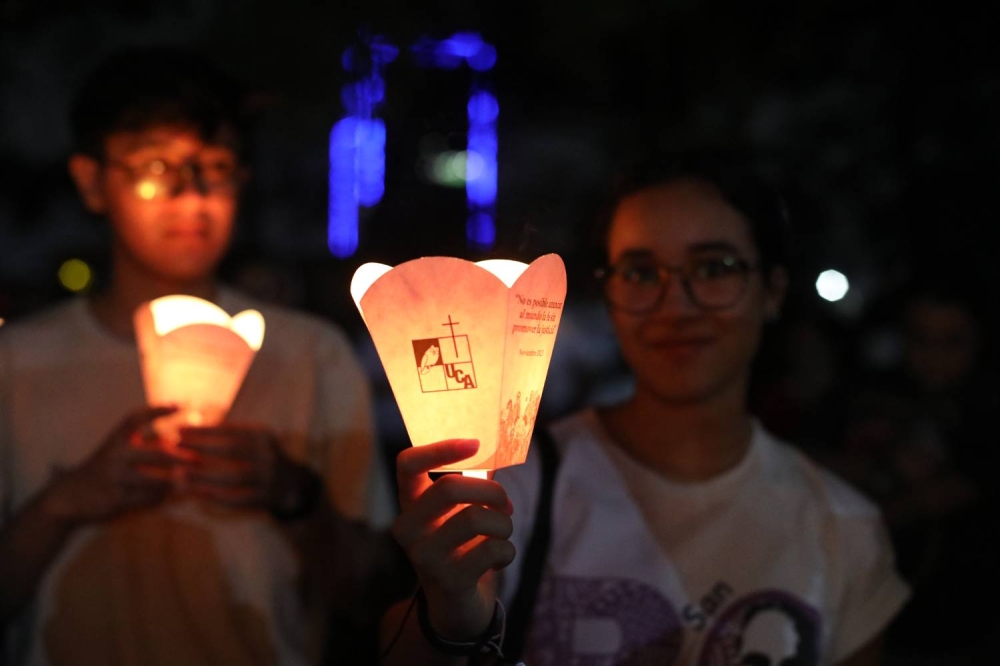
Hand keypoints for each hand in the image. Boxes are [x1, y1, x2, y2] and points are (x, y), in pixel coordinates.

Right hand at [42, 406, 179, 525]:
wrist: (71, 495)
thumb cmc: (105, 467)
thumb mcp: (118, 448)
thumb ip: (144, 440)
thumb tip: (178, 429)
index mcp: (116, 439)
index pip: (136, 419)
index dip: (157, 411)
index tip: (180, 406)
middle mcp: (115, 455)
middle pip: (156, 453)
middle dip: (181, 456)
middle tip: (198, 458)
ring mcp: (114, 477)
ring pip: (153, 479)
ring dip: (173, 481)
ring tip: (188, 479)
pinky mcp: (115, 498)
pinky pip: (145, 499)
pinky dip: (160, 497)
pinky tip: (171, 496)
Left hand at [176, 423, 305, 511]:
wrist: (289, 483)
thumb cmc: (257, 456)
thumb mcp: (250, 438)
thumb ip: (225, 433)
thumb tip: (190, 424)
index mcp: (262, 436)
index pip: (230, 431)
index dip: (203, 431)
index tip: (178, 430)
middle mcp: (267, 455)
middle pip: (230, 451)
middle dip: (200, 448)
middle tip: (173, 448)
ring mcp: (267, 478)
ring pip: (232, 476)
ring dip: (203, 475)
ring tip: (178, 473)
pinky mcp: (263, 498)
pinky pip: (236, 498)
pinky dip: (214, 496)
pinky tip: (195, 493)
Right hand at [392, 439, 515, 640]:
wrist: (455, 606)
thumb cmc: (461, 547)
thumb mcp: (458, 514)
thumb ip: (471, 483)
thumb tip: (496, 451)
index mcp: (410, 504)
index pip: (408, 464)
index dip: (440, 448)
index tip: (474, 444)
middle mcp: (408, 527)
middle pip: (450, 487)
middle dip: (491, 491)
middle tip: (505, 504)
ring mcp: (424, 555)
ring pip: (476, 518)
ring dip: (504, 524)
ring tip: (503, 534)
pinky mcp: (447, 579)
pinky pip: (492, 550)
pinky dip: (507, 551)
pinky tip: (500, 560)